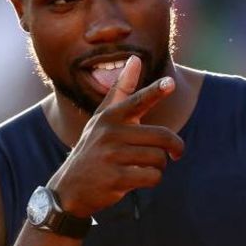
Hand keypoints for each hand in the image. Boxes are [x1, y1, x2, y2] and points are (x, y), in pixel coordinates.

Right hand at [48, 57, 183, 217]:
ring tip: (142, 167)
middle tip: (175, 154)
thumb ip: (122, 89)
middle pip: (162, 137)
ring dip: (158, 166)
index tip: (170, 83)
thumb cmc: (94, 148)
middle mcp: (109, 132)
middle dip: (173, 148)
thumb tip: (135, 58)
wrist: (70, 187)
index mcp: (110, 116)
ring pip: (159, 158)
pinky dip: (151, 180)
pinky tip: (137, 180)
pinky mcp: (115, 178)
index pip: (137, 101)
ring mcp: (111, 156)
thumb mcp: (103, 117)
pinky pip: (152, 177)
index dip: (155, 91)